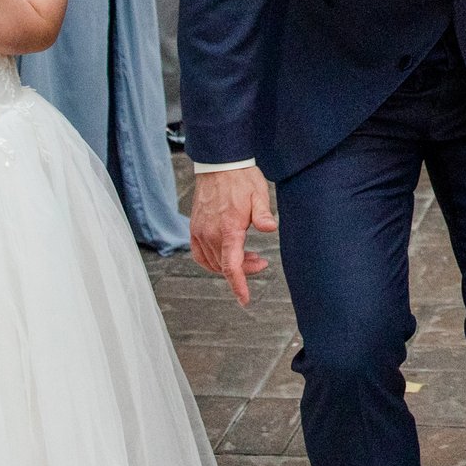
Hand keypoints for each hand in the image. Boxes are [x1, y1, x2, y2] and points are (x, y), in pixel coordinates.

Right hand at [189, 166, 278, 303]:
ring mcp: (200, 232)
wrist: (218, 165)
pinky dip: (212, 262)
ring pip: (213, 262)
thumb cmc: (241, 179)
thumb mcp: (259, 194)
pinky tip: (225, 256)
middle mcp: (210, 234)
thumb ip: (264, 214)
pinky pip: (199, 254)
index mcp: (228, 229)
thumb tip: (270, 228)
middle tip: (261, 262)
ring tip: (249, 256)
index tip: (245, 300)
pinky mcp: (195, 228)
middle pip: (225, 266)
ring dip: (230, 265)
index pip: (231, 266)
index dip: (239, 285)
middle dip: (244, 270)